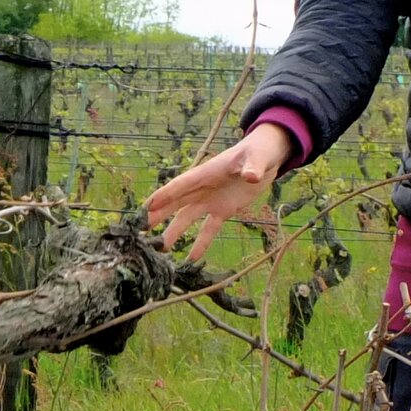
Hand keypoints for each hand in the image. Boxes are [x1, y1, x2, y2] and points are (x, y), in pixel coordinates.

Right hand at [146, 122, 294, 260]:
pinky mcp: (222, 210)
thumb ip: (252, 168)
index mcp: (205, 173)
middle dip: (160, 214)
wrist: (267, 158)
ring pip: (188, 217)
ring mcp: (211, 200)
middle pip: (177, 202)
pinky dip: (201, 242)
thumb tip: (250, 176)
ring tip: (164, 248)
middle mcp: (203, 188)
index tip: (147, 207)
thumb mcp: (256, 158)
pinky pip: (209, 228)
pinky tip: (193, 258)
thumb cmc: (258, 152)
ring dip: (175, 231)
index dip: (164, 196)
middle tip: (144, 228)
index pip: (181, 185)